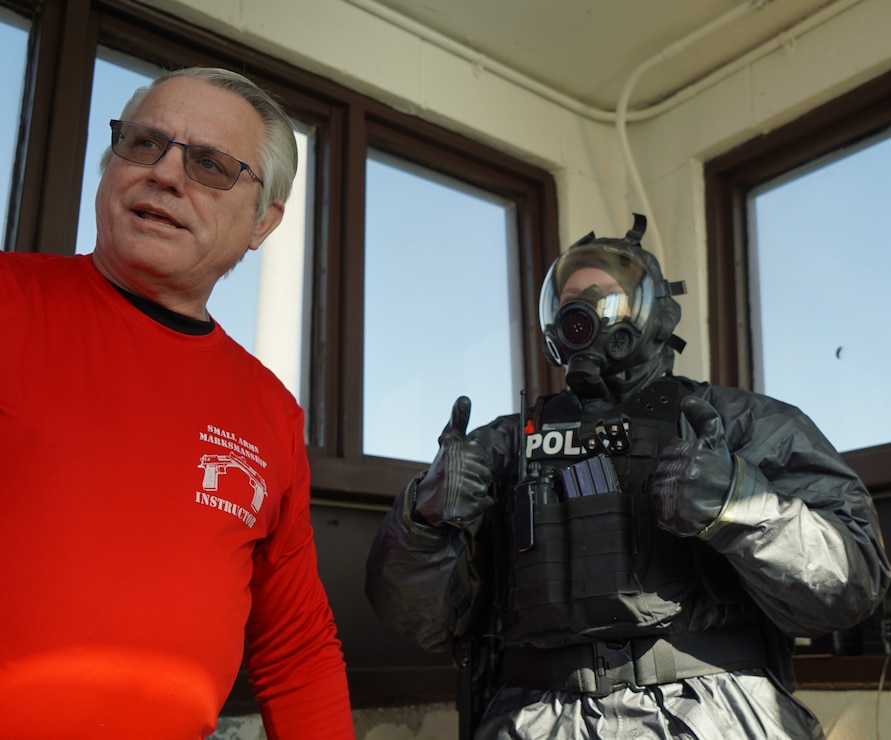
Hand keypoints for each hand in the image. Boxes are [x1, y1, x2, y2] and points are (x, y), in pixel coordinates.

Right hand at [414, 396, 493, 527]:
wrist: (425, 501)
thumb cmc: (443, 468)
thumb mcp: (450, 441)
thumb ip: (458, 420)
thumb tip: (464, 398)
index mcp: (454, 448)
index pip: (481, 456)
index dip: (474, 462)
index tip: (458, 464)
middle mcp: (454, 467)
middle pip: (486, 473)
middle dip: (476, 478)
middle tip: (458, 479)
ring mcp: (457, 488)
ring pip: (484, 489)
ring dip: (475, 492)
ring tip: (457, 491)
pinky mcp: (461, 509)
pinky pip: (484, 504)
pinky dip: (475, 507)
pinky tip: (459, 503)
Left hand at [652, 396, 733, 537]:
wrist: (737, 506)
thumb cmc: (725, 473)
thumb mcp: (716, 442)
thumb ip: (704, 418)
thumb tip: (687, 400)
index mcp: (691, 456)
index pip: (668, 453)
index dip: (678, 459)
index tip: (692, 466)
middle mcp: (684, 475)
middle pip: (661, 470)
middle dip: (672, 474)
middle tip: (691, 482)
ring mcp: (679, 497)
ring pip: (658, 489)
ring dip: (668, 491)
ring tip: (688, 494)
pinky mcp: (675, 516)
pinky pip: (658, 509)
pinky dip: (665, 509)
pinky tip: (681, 506)